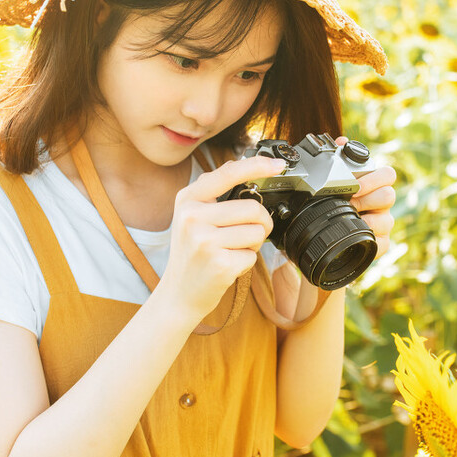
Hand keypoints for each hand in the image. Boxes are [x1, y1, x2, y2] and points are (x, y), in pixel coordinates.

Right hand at [156, 154, 286, 321]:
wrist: (178, 293)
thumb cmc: (192, 252)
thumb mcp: (191, 216)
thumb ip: (213, 191)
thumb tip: (243, 164)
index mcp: (188, 199)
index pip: (228, 174)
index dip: (257, 166)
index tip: (278, 165)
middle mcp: (193, 217)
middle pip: (253, 208)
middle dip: (260, 223)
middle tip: (246, 234)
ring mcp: (205, 241)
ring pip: (257, 232)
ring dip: (253, 244)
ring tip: (231, 250)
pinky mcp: (219, 264)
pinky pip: (252, 256)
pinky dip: (246, 262)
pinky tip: (228, 265)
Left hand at [337, 136, 396, 258]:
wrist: (324, 231)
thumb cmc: (333, 201)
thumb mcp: (332, 179)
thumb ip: (338, 158)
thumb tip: (341, 140)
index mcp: (374, 184)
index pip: (388, 174)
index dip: (374, 179)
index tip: (355, 185)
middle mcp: (382, 202)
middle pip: (389, 196)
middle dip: (367, 200)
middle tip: (350, 204)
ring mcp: (384, 222)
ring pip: (388, 221)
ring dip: (368, 221)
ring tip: (351, 221)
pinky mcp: (381, 243)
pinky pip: (383, 244)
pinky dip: (371, 243)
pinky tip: (357, 239)